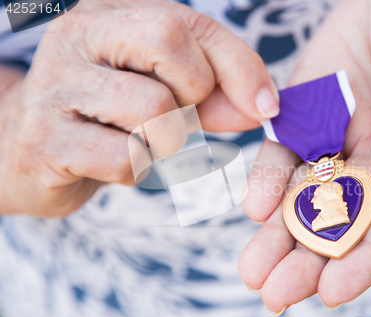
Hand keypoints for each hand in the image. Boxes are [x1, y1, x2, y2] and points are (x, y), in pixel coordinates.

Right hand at [0, 0, 277, 215]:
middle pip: (169, 43)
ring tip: (140, 140)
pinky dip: (138, 169)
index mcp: (109, 13)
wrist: (28, 151)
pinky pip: (127, 158)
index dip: (239, 66)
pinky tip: (114, 161)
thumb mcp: (165, 93)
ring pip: (154, 109)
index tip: (264, 106)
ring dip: (167, 139)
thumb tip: (261, 107)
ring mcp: (56, 85)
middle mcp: (77, 35)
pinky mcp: (46, 140)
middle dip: (195, 93)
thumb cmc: (108, 116)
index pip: (191, 23)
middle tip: (178, 115)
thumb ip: (214, 94)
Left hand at [238, 0, 370, 313]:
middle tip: (275, 295)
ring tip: (254, 272)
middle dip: (309, 260)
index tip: (333, 292)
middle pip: (343, 220)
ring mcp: (340, 138)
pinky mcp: (308, 116)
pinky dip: (268, 181)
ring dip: (280, 235)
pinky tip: (252, 206)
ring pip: (307, 197)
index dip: (366, 257)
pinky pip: (285, 153)